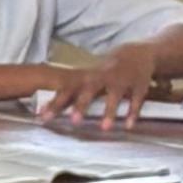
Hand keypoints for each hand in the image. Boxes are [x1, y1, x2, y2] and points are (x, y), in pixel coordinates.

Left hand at [38, 45, 164, 133]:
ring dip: (109, 111)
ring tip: (104, 128)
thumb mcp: (88, 78)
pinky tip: (128, 126)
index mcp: (87, 77)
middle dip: (81, 105)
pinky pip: (136, 100)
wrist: (137, 54)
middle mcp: (103, 77)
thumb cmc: (105, 71)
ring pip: (114, 96)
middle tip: (73, 121)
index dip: (55, 103)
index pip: (68, 90)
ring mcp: (122, 81)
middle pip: (89, 91)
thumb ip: (70, 93)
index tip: (43, 116)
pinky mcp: (139, 86)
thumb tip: (44, 110)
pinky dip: (132, 112)